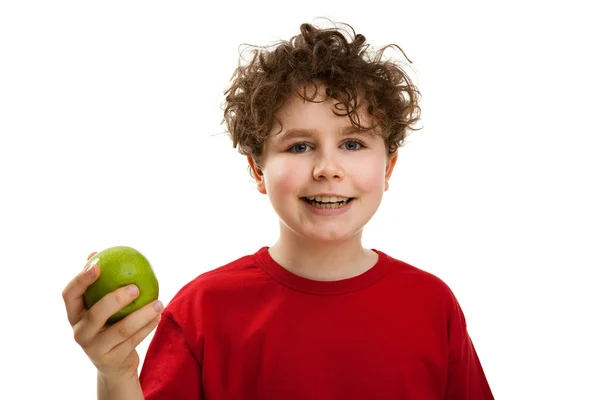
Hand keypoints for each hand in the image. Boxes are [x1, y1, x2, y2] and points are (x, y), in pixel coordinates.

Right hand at [62, 252, 163, 380]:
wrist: (113, 365)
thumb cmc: (108, 325)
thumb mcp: (99, 306)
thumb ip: (99, 283)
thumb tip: (95, 252)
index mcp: (74, 315)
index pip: (69, 295)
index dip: (80, 280)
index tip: (97, 265)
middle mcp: (80, 333)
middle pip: (96, 314)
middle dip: (116, 299)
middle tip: (136, 287)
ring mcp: (95, 349)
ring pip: (122, 329)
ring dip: (143, 314)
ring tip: (159, 302)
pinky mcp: (112, 360)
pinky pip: (135, 340)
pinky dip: (149, 326)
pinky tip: (158, 315)